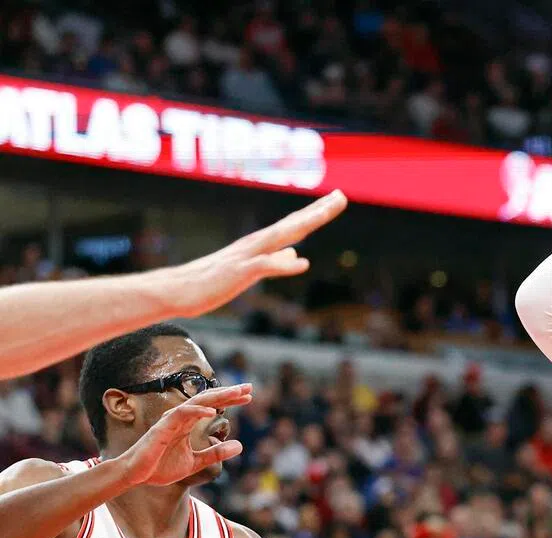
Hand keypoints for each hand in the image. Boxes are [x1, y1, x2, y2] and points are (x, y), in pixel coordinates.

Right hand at [115, 384, 251, 485]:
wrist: (138, 476)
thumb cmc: (161, 467)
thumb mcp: (196, 462)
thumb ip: (215, 454)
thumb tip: (240, 446)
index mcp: (188, 424)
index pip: (212, 406)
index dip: (230, 401)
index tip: (248, 397)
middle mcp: (181, 418)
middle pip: (207, 399)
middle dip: (228, 393)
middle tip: (249, 387)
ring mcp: (171, 421)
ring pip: (196, 402)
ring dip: (217, 396)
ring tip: (236, 393)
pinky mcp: (162, 428)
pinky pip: (181, 414)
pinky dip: (197, 411)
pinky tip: (213, 411)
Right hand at [163, 191, 346, 316]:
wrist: (175, 291)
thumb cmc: (208, 283)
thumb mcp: (249, 272)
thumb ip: (273, 260)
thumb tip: (297, 253)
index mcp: (258, 246)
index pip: (292, 226)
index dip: (315, 214)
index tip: (336, 201)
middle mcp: (254, 245)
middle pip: (292, 225)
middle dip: (317, 211)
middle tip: (342, 197)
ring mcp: (246, 257)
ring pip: (280, 236)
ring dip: (304, 224)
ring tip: (327, 213)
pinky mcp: (238, 273)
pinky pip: (263, 266)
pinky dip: (282, 263)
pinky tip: (301, 262)